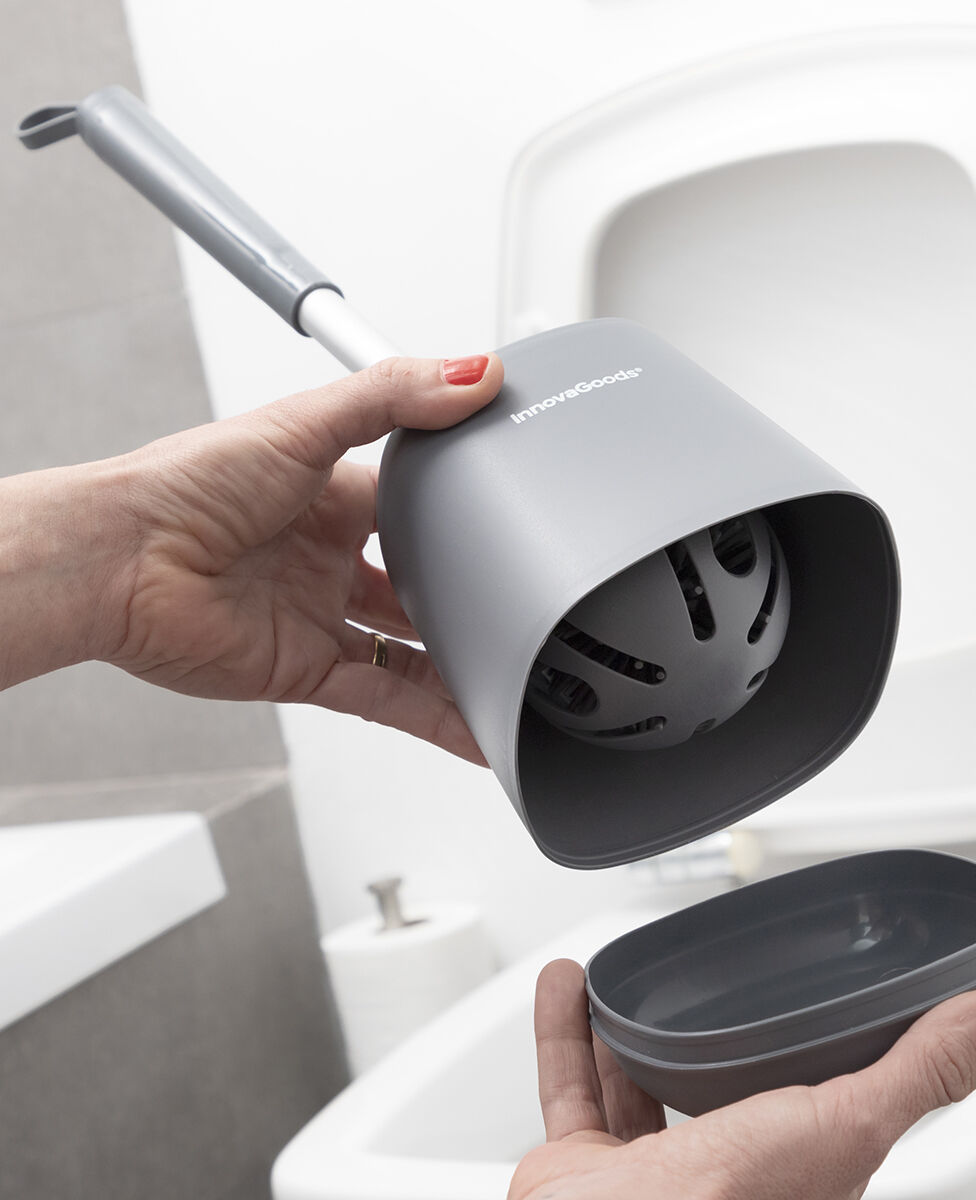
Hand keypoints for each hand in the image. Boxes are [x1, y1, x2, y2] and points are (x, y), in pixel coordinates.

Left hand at [0, 354, 502, 761]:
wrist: (118, 562)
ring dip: (460, 666)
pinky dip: (436, 719)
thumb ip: (393, 396)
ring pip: (411, 651)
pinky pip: (387, 698)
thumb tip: (473, 373)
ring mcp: (320, 620)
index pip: (418, 508)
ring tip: (520, 676)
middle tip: (525, 608)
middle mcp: (329, 560)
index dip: (464, 517)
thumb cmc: (187, 484)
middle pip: (419, 587)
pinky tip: (478, 729)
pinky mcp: (307, 672)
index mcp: (334, 497)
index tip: (516, 522)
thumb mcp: (304, 423)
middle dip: (467, 600)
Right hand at [510, 959, 975, 1199]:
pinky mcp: (580, 1167)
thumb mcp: (843, 1124)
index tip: (820, 1006)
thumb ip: (922, 1069)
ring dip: (627, 1030)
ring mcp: (645, 1176)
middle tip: (716, 996)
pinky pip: (568, 1085)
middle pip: (720, 1100)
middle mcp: (720, 1178)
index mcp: (794, 1173)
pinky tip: (569, 986)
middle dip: (714, 1046)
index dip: (824, 1062)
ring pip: (634, 1090)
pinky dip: (563, 1030)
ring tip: (629, 982)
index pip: (821, 1111)